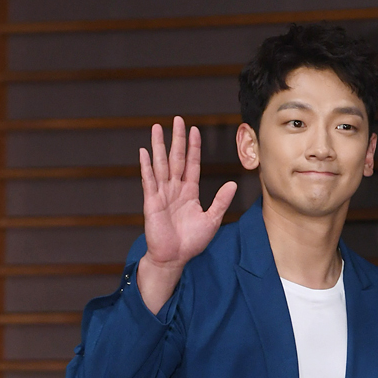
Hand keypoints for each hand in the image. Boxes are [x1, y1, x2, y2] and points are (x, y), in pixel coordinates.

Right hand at [136, 117, 236, 313]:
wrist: (174, 258)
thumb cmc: (191, 242)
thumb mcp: (212, 220)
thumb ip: (220, 201)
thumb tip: (233, 185)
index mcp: (189, 192)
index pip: (192, 164)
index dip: (193, 147)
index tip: (194, 130)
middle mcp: (175, 190)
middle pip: (176, 159)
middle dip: (177, 139)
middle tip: (177, 119)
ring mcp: (162, 194)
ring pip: (161, 165)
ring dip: (159, 146)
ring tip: (157, 128)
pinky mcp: (152, 203)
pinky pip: (149, 181)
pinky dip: (146, 167)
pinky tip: (144, 152)